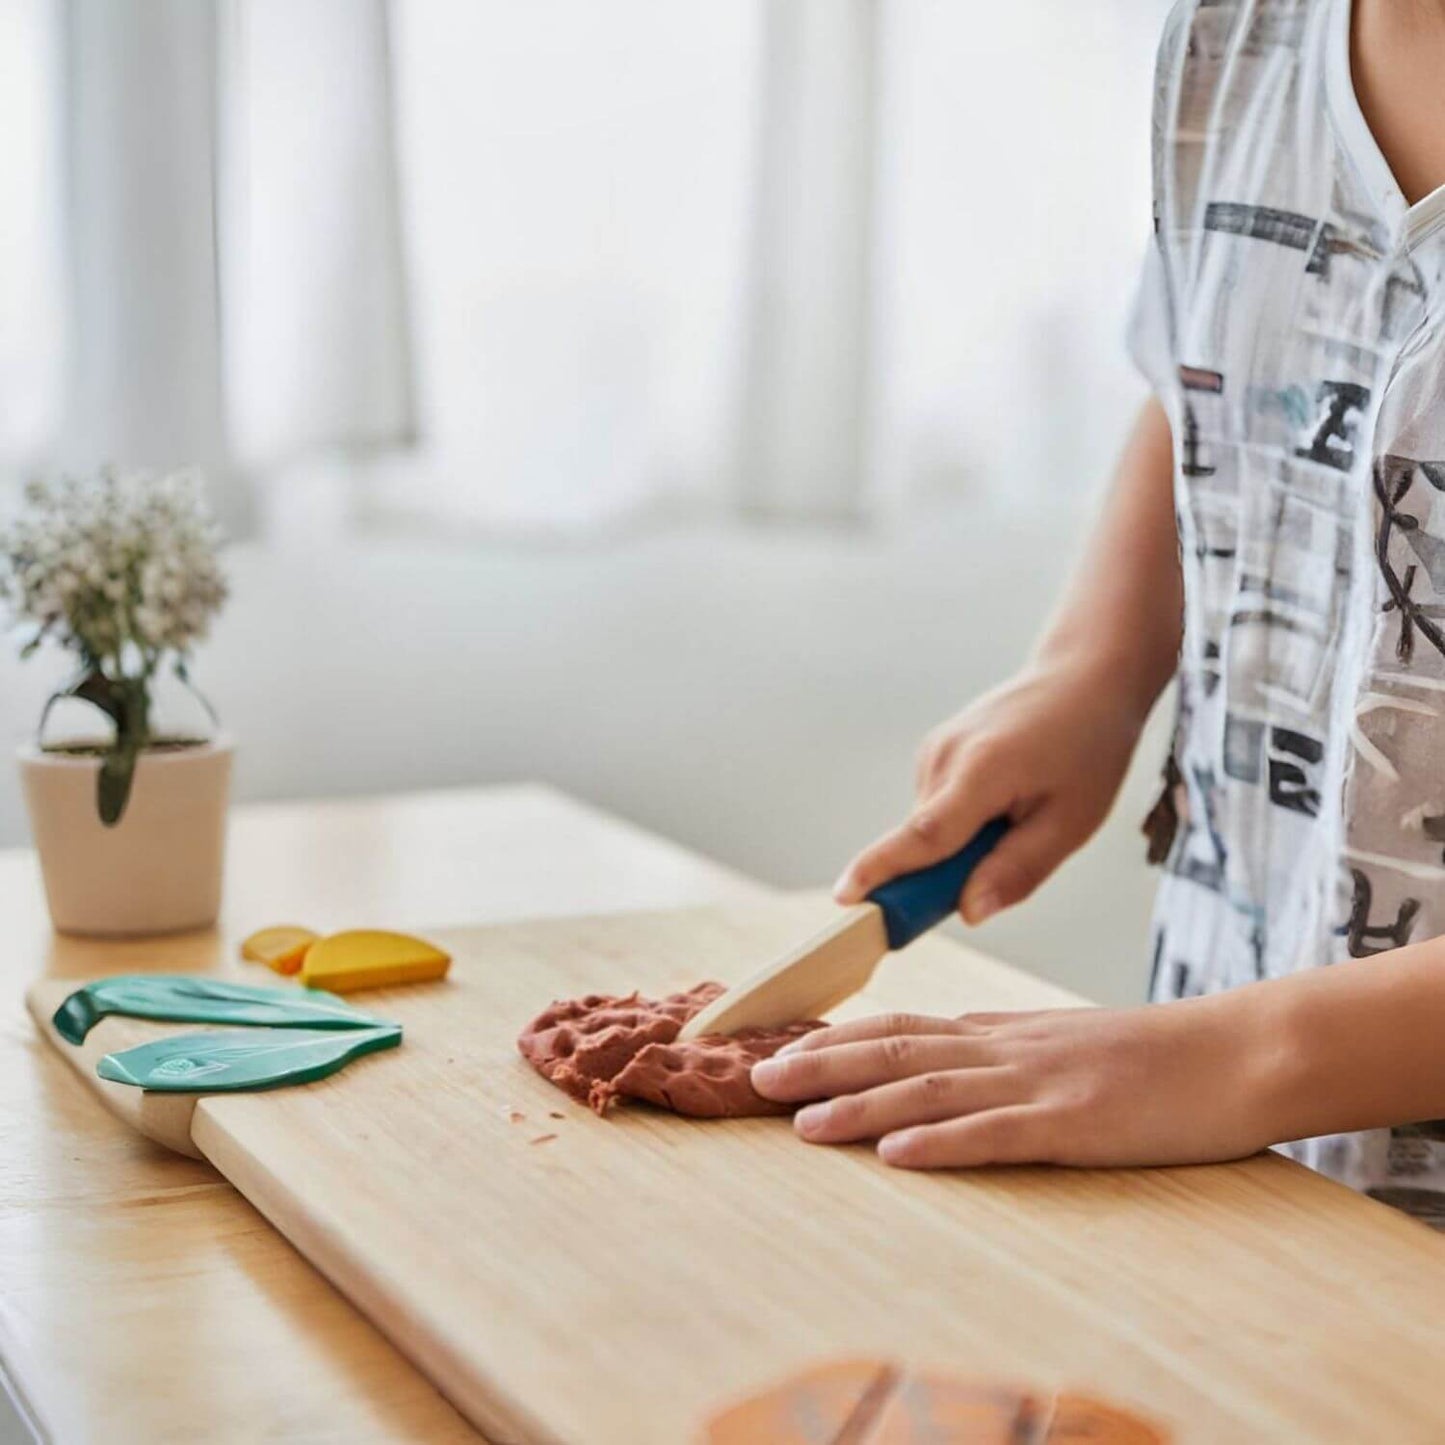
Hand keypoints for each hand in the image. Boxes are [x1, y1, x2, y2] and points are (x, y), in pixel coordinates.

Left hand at [750, 998, 1280, 1169]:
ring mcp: (1039, 1084)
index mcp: (1001, 1033)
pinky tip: (898, 1156)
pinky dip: (943, 1144)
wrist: (1237, 1050)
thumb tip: (939, 1065)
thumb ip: (1003, 1053)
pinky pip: (999, 1134)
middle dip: (822, 1065)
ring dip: (861, 1108)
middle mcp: (1006, 1050)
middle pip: (896, 1050)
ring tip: (802, 1123)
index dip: (833, 1039)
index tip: (779, 1049)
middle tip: (758, 1079)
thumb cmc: (1154, 1056)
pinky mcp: (1077, 1124)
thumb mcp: (1064, 1045)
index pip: (899, 1028)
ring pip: (931, 1090)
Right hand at [833, 659, 1144, 923]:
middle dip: (952, 871)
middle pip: (924, 841)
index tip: (843, 897)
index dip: (881, 870)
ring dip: (964, 843)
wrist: (1081, 678)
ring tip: (1022, 810)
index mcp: (982, 771)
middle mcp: (944, 756)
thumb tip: (969, 913)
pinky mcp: (934, 751)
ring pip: (932, 828)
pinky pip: (937, 809)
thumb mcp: (1071, 821)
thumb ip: (1017, 869)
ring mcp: (934, 750)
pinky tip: (1005, 795)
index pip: (922, 833)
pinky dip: (962, 821)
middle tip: (1015, 849)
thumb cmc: (1086, 748)